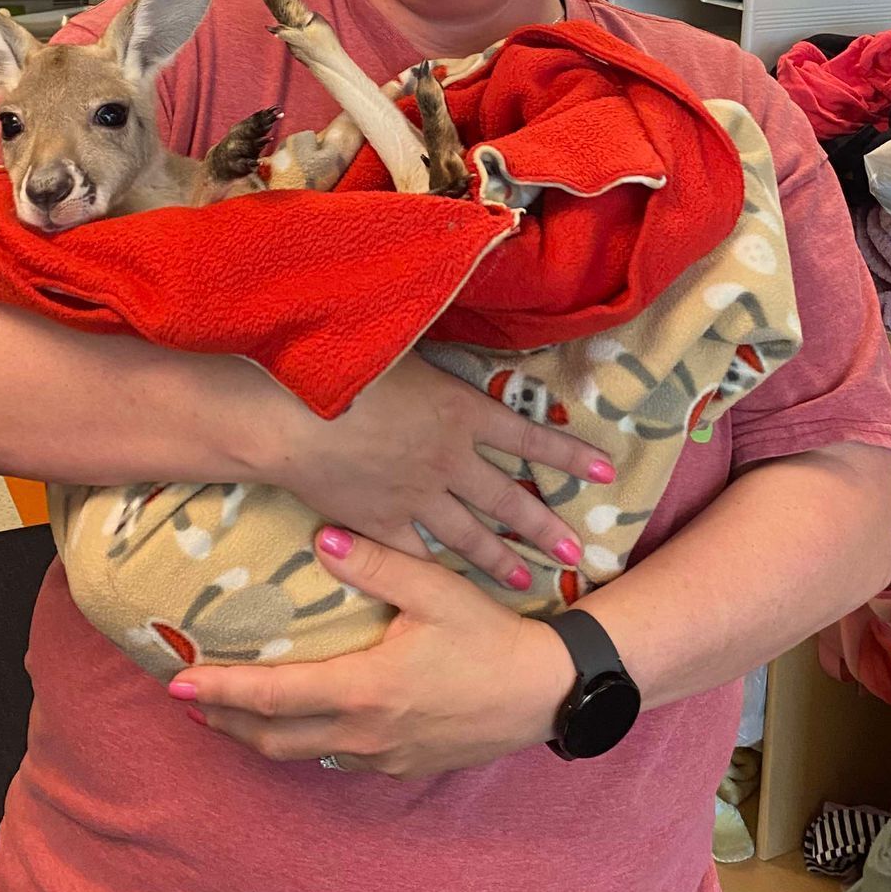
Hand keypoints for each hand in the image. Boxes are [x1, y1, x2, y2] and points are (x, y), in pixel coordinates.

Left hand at [168, 528, 576, 780]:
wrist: (548, 692)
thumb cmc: (493, 637)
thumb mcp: (438, 591)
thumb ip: (380, 564)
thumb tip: (323, 541)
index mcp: (364, 691)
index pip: (274, 698)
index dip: (221, 693)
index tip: (178, 685)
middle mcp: (364, 733)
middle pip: (275, 739)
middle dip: (226, 724)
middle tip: (190, 704)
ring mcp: (385, 757)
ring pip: (304, 754)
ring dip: (262, 737)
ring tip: (233, 715)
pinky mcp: (405, 766)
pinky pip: (340, 758)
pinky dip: (306, 743)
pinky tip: (306, 722)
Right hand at [259, 351, 613, 588]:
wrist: (287, 417)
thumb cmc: (341, 365)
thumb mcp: (400, 340)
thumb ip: (434, 342)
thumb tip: (451, 308)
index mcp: (460, 411)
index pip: (527, 434)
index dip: (567, 453)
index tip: (604, 470)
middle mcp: (449, 459)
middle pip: (507, 498)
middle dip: (545, 525)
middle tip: (577, 550)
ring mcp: (417, 496)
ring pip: (471, 534)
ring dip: (503, 557)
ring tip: (531, 578)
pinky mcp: (381, 523)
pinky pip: (419, 550)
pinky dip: (440, 566)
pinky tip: (455, 583)